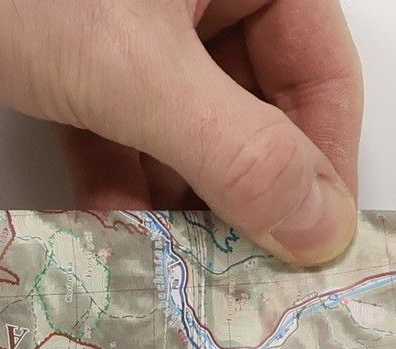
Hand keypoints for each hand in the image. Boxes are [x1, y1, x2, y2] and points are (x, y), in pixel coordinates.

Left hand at [0, 0, 362, 265]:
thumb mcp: (135, 74)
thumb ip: (236, 154)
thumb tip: (317, 225)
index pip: (321, 69)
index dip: (322, 164)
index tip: (310, 248)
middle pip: (258, 104)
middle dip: (244, 192)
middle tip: (244, 274)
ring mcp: (134, 14)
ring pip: (189, 125)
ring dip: (183, 201)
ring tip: (180, 269)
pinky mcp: (73, 48)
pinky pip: (126, 126)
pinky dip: (124, 181)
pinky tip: (117, 235)